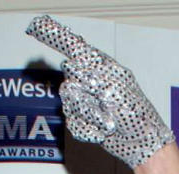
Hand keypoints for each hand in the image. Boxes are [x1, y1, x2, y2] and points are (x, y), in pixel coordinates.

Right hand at [27, 14, 173, 166]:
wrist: (142, 143)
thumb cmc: (135, 113)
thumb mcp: (116, 84)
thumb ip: (91, 71)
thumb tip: (70, 64)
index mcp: (100, 67)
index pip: (73, 47)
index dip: (54, 35)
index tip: (36, 26)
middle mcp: (90, 82)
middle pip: (68, 82)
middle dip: (86, 96)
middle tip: (107, 104)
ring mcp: (86, 102)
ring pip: (69, 105)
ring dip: (91, 116)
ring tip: (108, 121)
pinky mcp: (84, 121)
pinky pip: (73, 124)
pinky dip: (90, 131)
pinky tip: (104, 132)